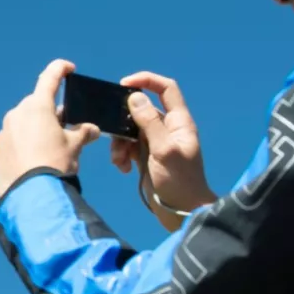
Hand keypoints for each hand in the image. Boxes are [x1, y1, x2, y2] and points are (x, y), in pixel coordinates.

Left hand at [0, 60, 100, 197]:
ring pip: (22, 124)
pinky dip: (22, 146)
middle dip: (49, 112)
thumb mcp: (75, 147)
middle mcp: (16, 115)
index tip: (68, 67)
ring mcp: (3, 133)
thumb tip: (91, 130)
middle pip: (35, 105)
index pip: (49, 78)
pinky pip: (12, 142)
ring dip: (34, 130)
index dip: (60, 69)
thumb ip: (83, 133)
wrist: (32, 196)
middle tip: (63, 126)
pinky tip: (32, 161)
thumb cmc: (55, 165)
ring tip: (48, 149)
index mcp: (37, 107)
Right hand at [108, 71, 214, 229]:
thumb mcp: (163, 150)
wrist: (181, 213)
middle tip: (112, 131)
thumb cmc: (179, 181)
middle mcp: (168, 128)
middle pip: (141, 110)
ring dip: (120, 142)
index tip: (124, 85)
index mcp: (178, 122)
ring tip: (118, 160)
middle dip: (124, 120)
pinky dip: (121, 154)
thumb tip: (134, 96)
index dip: (146, 80)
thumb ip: (148, 122)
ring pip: (130, 130)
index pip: (166, 89)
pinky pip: (128, 146)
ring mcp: (156, 143)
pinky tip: (121, 168)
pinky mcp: (146, 157)